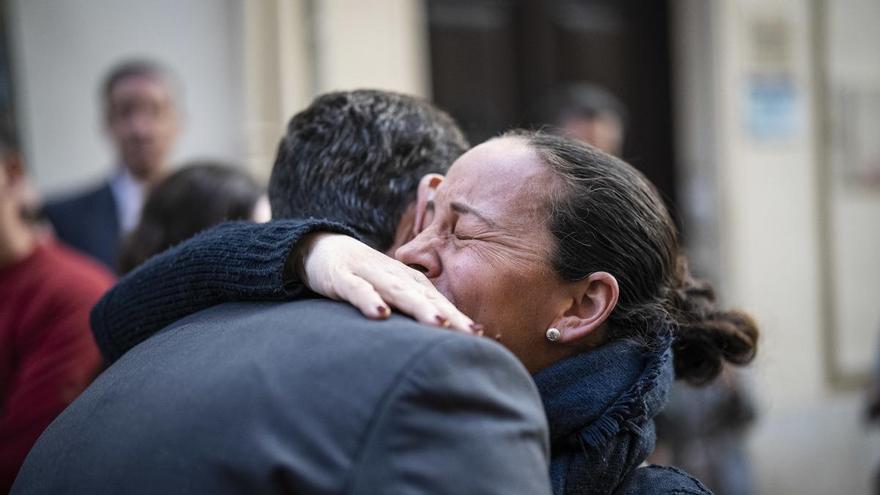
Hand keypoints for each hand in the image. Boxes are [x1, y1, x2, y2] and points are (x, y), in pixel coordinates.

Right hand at [292, 233, 478, 333]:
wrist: (323, 248)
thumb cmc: (366, 278)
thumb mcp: (391, 293)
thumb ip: (413, 311)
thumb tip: (441, 340)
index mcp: (409, 282)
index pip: (438, 301)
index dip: (458, 317)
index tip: (481, 336)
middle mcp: (394, 277)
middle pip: (425, 298)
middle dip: (449, 315)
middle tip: (471, 333)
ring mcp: (369, 275)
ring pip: (398, 292)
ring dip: (418, 307)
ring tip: (438, 324)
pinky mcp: (343, 278)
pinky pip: (358, 290)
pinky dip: (370, 300)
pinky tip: (381, 314)